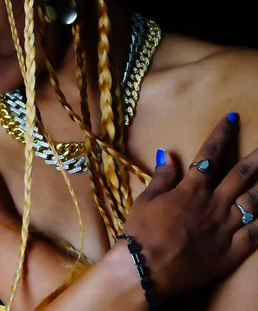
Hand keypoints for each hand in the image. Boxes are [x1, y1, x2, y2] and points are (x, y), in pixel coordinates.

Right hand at [123, 112, 257, 299]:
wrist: (146, 268)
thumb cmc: (141, 232)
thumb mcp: (145, 200)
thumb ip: (161, 177)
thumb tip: (168, 154)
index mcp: (191, 190)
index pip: (209, 155)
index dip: (221, 135)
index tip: (231, 119)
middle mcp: (213, 204)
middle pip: (241, 175)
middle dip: (257, 157)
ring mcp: (225, 228)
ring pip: (254, 202)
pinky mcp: (231, 251)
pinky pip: (255, 234)